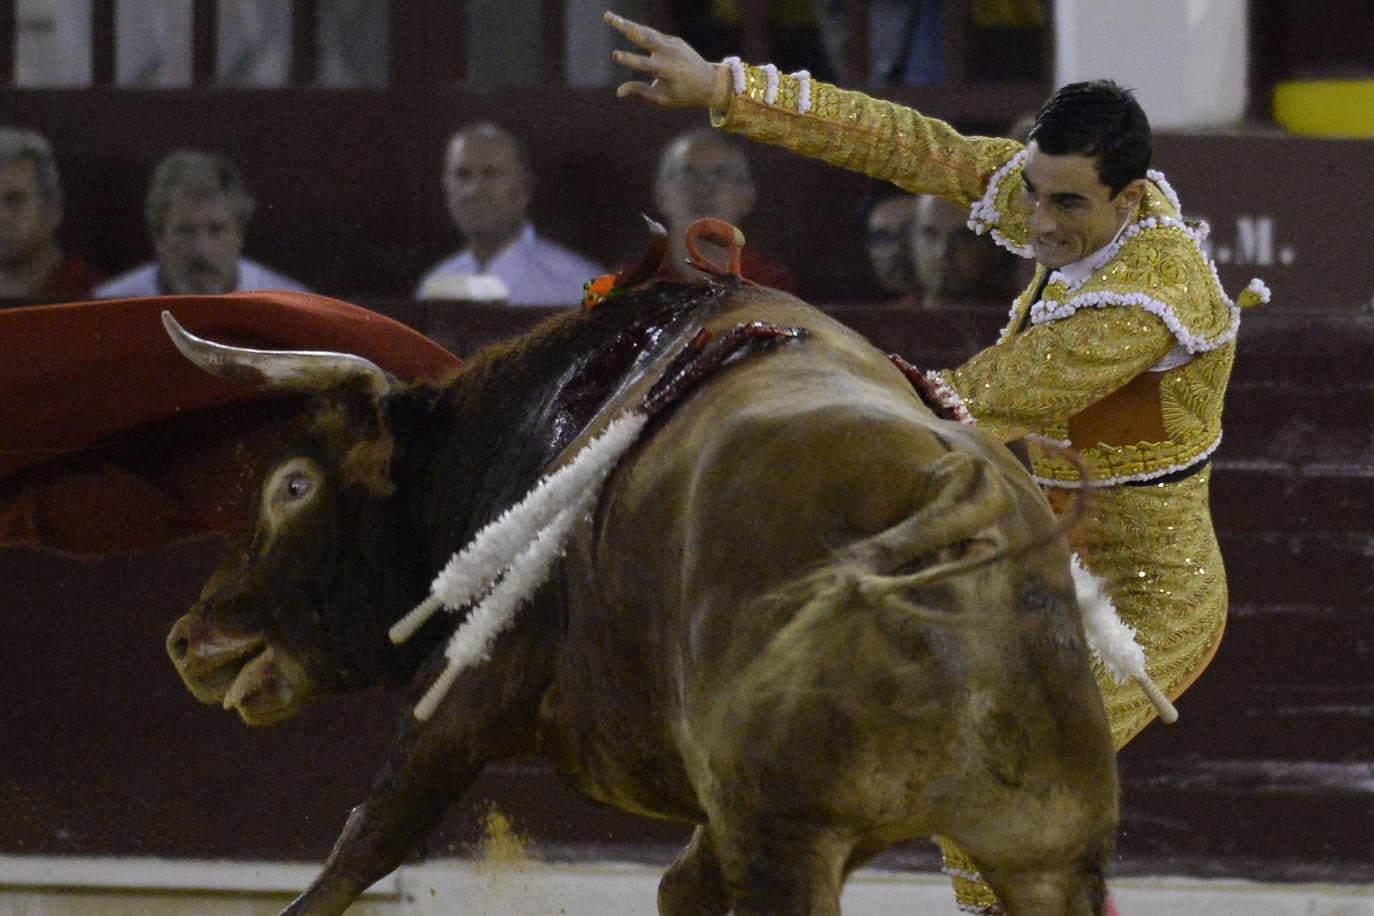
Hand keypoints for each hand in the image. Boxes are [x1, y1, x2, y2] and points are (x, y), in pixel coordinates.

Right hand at [604, 12, 730, 108]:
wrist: (710, 82)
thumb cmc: (683, 95)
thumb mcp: (662, 99)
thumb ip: (640, 92)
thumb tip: (618, 92)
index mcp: (666, 71)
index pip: (643, 64)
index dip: (629, 60)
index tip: (615, 55)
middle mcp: (668, 54)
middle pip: (644, 37)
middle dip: (625, 27)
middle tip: (608, 17)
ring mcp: (672, 44)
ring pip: (647, 32)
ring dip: (629, 24)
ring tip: (611, 17)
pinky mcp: (674, 40)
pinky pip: (654, 36)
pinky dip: (640, 32)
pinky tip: (626, 26)